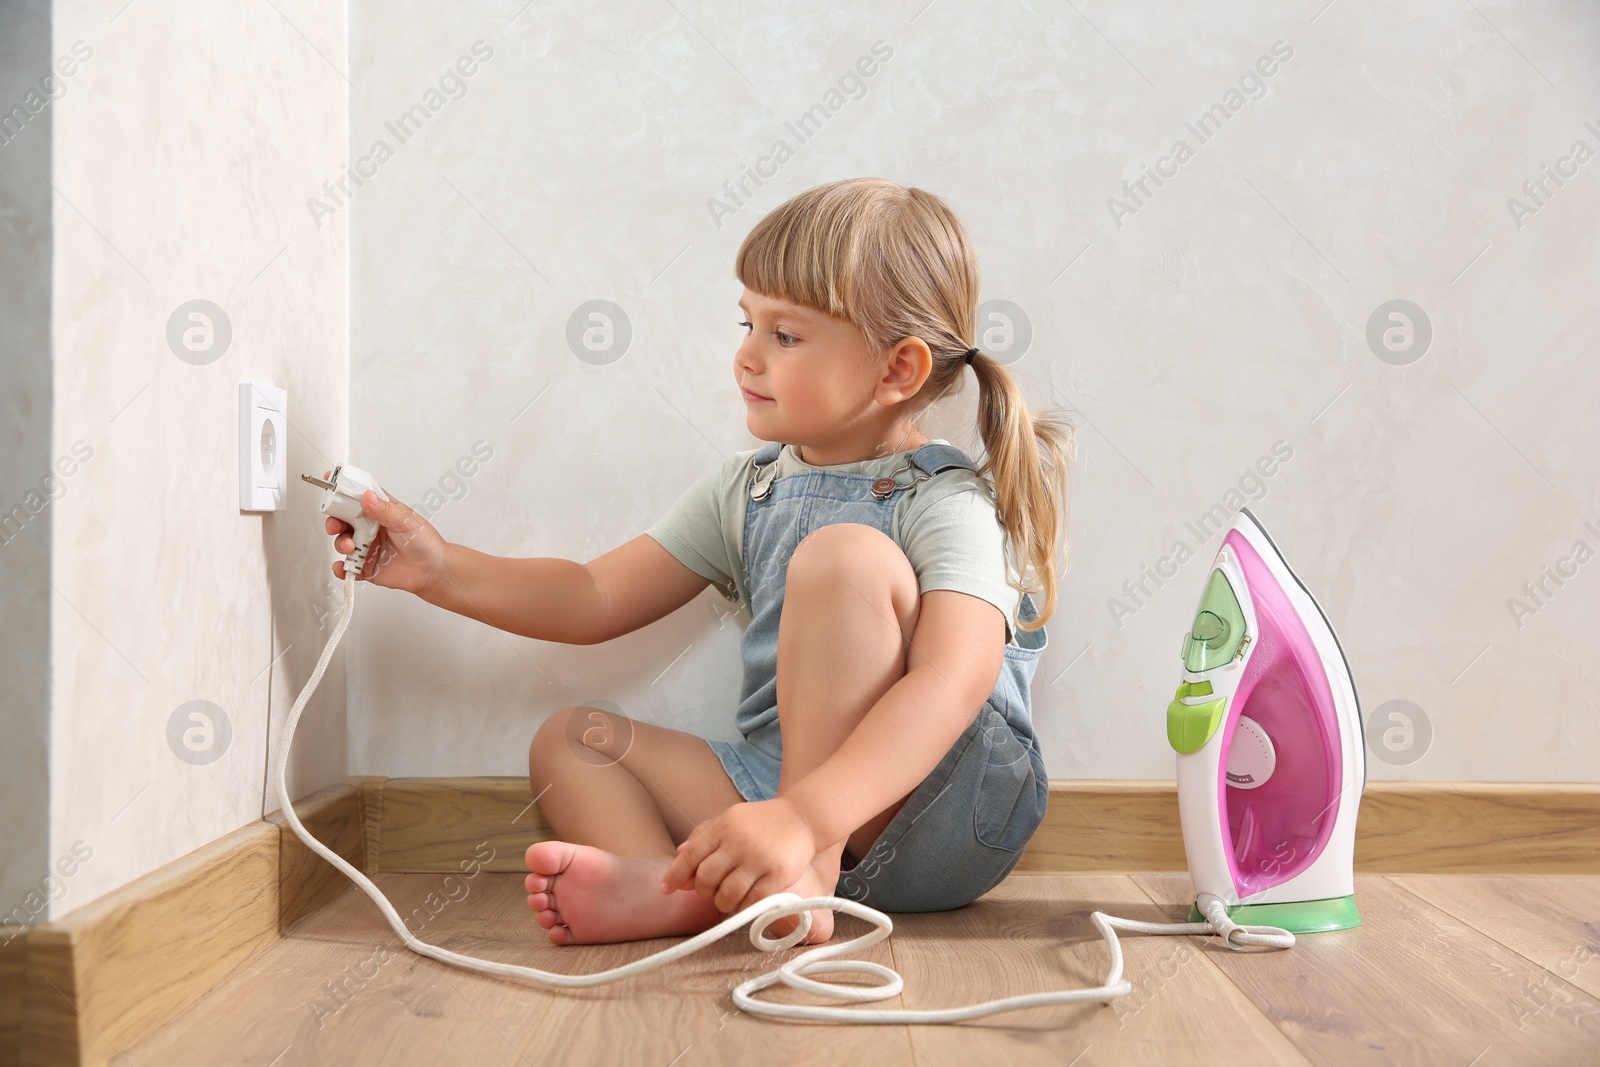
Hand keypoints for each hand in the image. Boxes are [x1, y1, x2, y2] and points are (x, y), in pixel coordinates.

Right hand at [323, 477, 446, 594]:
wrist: (432, 570)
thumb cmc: (425, 542)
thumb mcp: (406, 520)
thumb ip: (384, 510)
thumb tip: (368, 497)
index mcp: (380, 511)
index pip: (358, 498)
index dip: (343, 492)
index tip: (332, 486)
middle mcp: (370, 528)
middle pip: (344, 520)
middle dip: (334, 521)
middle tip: (335, 525)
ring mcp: (367, 547)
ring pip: (343, 542)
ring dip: (341, 543)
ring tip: (350, 546)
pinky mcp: (366, 566)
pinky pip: (348, 567)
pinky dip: (342, 567)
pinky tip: (344, 567)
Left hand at [658, 798, 819, 914]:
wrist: (804, 817)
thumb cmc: (763, 822)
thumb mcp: (731, 818)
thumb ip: (705, 835)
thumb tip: (678, 855)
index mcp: (724, 826)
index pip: (691, 855)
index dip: (675, 874)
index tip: (665, 889)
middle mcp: (739, 841)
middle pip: (706, 878)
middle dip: (703, 891)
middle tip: (711, 891)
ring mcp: (759, 858)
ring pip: (727, 894)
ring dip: (722, 903)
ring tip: (728, 899)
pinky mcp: (778, 874)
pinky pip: (752, 901)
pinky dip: (744, 907)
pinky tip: (745, 904)